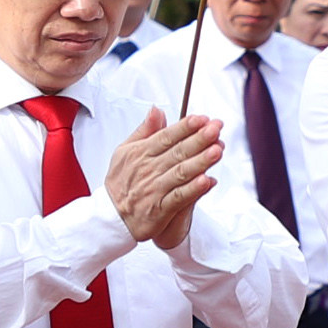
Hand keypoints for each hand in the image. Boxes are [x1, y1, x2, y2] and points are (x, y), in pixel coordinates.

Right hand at [104, 109, 222, 248]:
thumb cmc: (120, 182)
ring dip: (200, 161)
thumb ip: (144, 130)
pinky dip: (193, 189)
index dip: (185, 127)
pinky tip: (206, 181)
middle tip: (216, 129)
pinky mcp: (160, 210)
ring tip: (217, 150)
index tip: (202, 118)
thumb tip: (156, 110)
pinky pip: (179, 197)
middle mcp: (149, 169)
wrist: (110, 216)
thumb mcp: (124, 151)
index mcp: (141, 153)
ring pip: (181, 172)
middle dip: (199, 139)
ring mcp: (155, 189)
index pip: (167, 136)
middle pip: (178, 151)